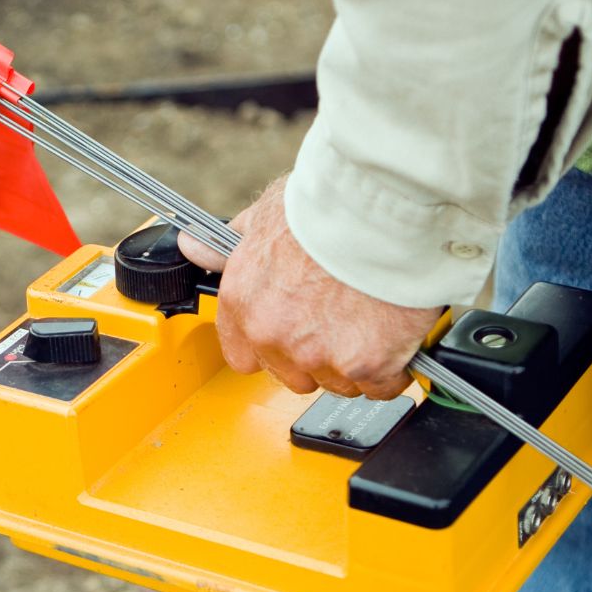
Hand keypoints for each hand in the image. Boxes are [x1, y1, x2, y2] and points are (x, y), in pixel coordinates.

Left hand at [178, 178, 443, 399]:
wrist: (381, 208)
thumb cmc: (327, 205)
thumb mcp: (265, 215)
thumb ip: (229, 245)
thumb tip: (194, 248)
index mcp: (243, 302)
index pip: (243, 356)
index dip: (273, 346)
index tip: (293, 332)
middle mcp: (274, 335)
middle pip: (295, 375)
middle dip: (318, 355)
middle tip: (343, 319)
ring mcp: (320, 355)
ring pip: (340, 382)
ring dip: (357, 361)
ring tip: (373, 318)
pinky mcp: (367, 365)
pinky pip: (382, 385)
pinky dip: (394, 367)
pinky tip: (397, 335)